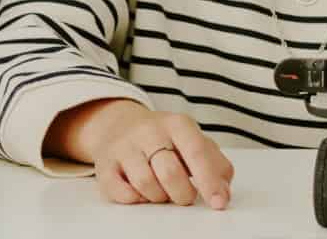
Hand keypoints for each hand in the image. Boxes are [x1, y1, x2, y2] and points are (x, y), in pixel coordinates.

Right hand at [58, 98, 233, 208]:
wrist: (119, 125)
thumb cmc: (165, 140)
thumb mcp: (195, 142)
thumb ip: (217, 166)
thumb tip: (222, 194)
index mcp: (177, 124)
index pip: (196, 152)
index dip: (209, 181)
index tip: (217, 203)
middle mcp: (148, 131)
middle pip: (170, 173)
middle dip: (182, 194)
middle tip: (183, 194)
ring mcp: (123, 147)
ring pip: (145, 185)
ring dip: (159, 196)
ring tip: (161, 189)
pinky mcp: (104, 165)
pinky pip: (121, 193)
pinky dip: (135, 199)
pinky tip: (140, 191)